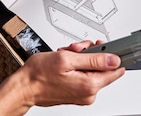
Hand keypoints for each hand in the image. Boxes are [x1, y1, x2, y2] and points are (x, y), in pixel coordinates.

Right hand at [0, 42, 123, 115]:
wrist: (25, 87)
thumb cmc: (40, 74)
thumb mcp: (67, 58)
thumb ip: (93, 59)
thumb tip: (114, 59)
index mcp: (90, 84)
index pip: (115, 69)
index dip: (110, 53)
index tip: (104, 46)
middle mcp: (89, 93)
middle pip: (102, 66)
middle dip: (89, 53)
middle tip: (75, 49)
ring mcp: (83, 94)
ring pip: (91, 68)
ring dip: (80, 58)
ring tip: (66, 55)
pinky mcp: (77, 93)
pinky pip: (83, 74)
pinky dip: (76, 65)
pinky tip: (64, 62)